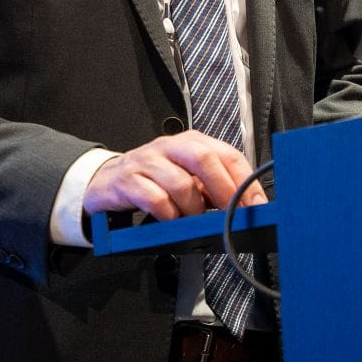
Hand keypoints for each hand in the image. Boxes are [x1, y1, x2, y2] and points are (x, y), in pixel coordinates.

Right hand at [82, 131, 267, 220]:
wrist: (106, 181)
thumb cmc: (153, 181)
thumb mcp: (187, 178)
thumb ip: (213, 188)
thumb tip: (246, 206)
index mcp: (191, 142)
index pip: (227, 154)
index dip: (245, 181)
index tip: (255, 205)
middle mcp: (170, 147)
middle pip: (203, 159)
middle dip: (223, 190)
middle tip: (231, 214)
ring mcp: (147, 161)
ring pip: (180, 183)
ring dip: (192, 209)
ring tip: (192, 219)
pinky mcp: (127, 181)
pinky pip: (155, 199)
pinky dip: (168, 215)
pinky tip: (169, 219)